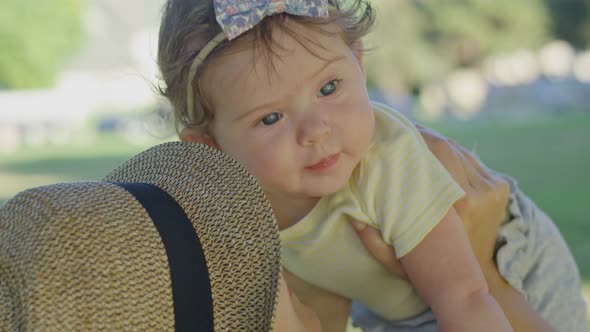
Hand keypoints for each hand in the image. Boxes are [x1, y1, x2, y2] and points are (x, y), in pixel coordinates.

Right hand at [351, 125, 509, 282]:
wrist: (473, 284)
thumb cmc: (429, 274)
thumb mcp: (397, 264)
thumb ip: (373, 242)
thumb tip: (352, 214)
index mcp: (455, 207)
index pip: (433, 155)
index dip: (413, 138)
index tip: (392, 132)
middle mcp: (477, 193)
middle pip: (447, 146)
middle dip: (423, 135)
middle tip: (401, 130)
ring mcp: (491, 188)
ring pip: (460, 150)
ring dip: (438, 142)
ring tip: (416, 136)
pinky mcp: (499, 187)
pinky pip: (471, 160)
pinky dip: (454, 153)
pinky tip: (437, 150)